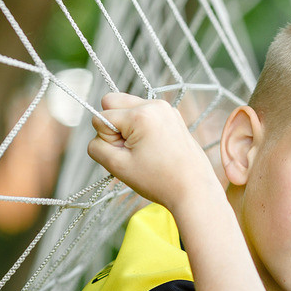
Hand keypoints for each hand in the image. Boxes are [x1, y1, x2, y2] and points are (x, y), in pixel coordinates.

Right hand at [87, 93, 218, 210]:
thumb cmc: (158, 180)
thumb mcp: (117, 166)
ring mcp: (165, 108)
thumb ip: (97, 146)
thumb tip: (99, 132)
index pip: (101, 116)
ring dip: (127, 126)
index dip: (107, 139)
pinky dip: (141, 127)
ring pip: (128, 106)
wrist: (194, 189)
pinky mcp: (172, 115)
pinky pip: (143, 113)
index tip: (126, 154)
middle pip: (112, 101)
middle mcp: (154, 104)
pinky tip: (153, 147)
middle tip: (131, 148)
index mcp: (141, 115)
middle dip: (114, 125)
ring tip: (144, 149)